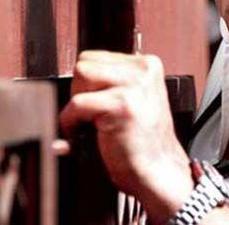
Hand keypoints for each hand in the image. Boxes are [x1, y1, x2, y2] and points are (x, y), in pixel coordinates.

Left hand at [58, 51, 193, 223]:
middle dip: (80, 90)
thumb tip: (73, 76)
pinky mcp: (122, 105)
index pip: (96, 56)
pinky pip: (78, 103)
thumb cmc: (142, 141)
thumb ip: (111, 82)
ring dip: (76, 102)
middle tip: (90, 116)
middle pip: (85, 62)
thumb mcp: (133, 98)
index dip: (87, 83)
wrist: (158, 171)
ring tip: (89, 123)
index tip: (91, 105)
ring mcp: (134, 86)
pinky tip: (84, 135)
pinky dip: (71, 122)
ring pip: (81, 75)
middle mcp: (143, 70)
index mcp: (147, 65)